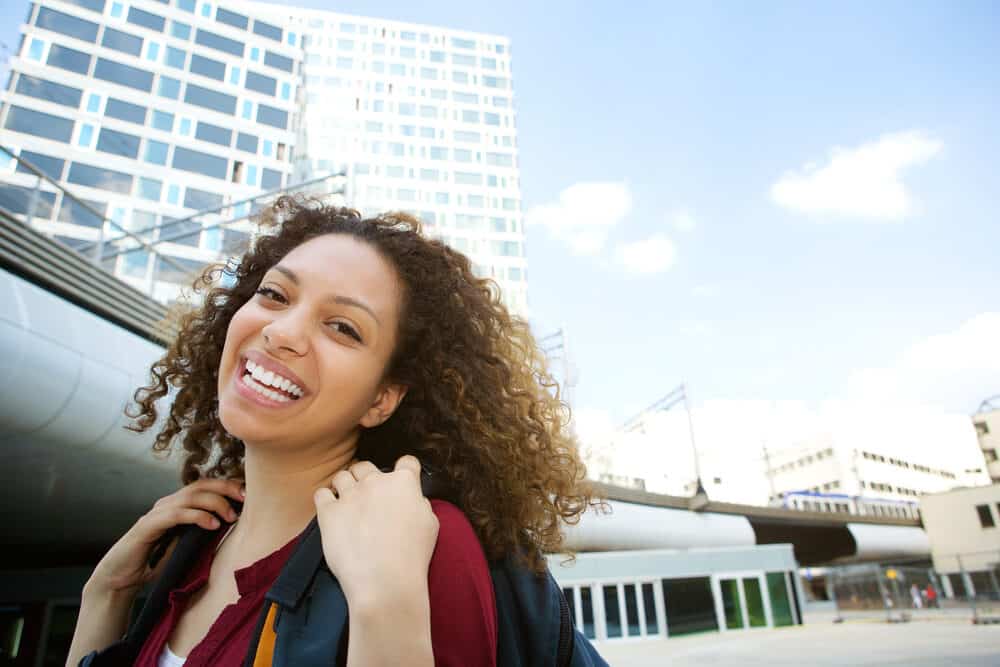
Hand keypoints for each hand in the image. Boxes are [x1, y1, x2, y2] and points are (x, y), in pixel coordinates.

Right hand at [86, 478, 243, 598]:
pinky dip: (196, 516)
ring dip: (215, 503)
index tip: (249, 494)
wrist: (120, 578)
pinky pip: (176, 514)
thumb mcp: (187, 546)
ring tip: (231, 517)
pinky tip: (212, 525)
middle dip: (226, 488)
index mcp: (177, 505)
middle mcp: (167, 504)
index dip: (227, 486)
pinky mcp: (147, 526)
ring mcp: (157, 513)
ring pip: (190, 496)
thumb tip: (234, 528)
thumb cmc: (155, 563)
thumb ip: (204, 534)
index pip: (205, 486)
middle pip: (201, 485)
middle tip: (245, 499)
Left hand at [314, 456, 438, 608]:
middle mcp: (376, 482)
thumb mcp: (431, 525)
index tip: (401, 481)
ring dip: (344, 487)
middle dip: (366, 478)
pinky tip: (332, 512)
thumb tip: (413, 500)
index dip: (405, 471)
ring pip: (342, 476)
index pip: (407, 463)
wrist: (385, 581)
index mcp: (404, 483)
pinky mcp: (328, 512)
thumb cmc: (412, 557)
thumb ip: (421, 504)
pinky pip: (321, 494)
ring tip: (346, 504)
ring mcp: (350, 495)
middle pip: (366, 466)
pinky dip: (325, 500)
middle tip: (367, 497)